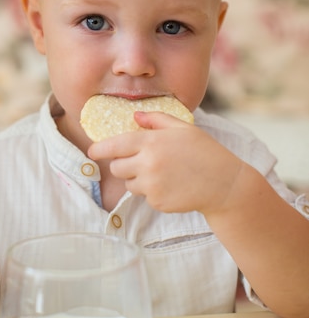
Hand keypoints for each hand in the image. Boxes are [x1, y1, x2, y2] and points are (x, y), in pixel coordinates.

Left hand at [88, 111, 242, 215]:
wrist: (224, 184)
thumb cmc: (204, 151)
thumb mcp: (183, 128)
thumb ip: (156, 119)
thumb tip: (135, 115)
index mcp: (151, 142)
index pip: (114, 145)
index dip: (99, 148)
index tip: (92, 150)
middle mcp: (147, 164)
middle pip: (116, 167)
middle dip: (122, 163)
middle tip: (140, 161)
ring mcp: (151, 185)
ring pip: (128, 183)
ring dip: (137, 178)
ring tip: (161, 173)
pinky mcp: (157, 202)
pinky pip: (144, 196)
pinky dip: (152, 191)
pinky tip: (171, 185)